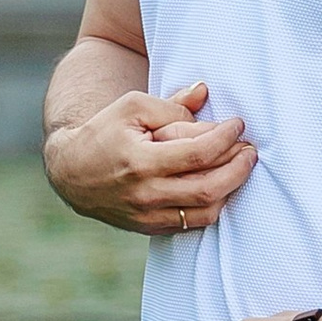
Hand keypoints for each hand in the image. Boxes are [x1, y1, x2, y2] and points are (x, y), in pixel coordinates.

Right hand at [44, 81, 254, 237]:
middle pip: (209, 188)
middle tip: (250, 150)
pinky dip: (213, 206)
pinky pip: (193, 224)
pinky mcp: (149, 228)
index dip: (225, 137)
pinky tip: (221, 186)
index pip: (198, 152)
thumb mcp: (132, 106)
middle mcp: (146, 194)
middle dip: (239, 168)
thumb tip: (204, 92)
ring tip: (240, 167)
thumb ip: (172, 103)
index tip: (237, 124)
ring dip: (231, 189)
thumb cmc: (104, 132)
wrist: (71, 173)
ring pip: (206, 211)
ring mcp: (148, 216)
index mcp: (141, 161)